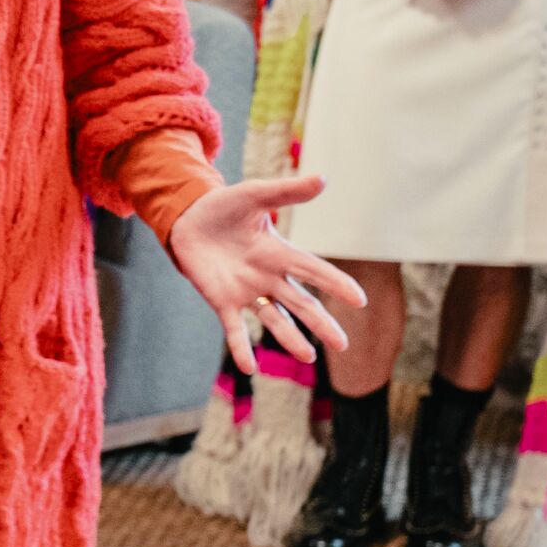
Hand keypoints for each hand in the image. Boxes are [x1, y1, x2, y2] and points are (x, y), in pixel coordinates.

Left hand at [168, 175, 365, 375]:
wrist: (188, 219)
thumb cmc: (225, 206)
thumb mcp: (254, 194)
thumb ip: (286, 191)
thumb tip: (323, 178)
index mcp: (279, 252)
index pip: (313, 270)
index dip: (335, 284)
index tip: (359, 300)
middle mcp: (268, 276)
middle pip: (300, 303)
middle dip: (321, 323)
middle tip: (343, 345)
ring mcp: (245, 291)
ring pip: (274, 319)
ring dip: (290, 338)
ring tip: (308, 357)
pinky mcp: (221, 301)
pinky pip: (234, 329)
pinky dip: (241, 347)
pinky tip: (249, 368)